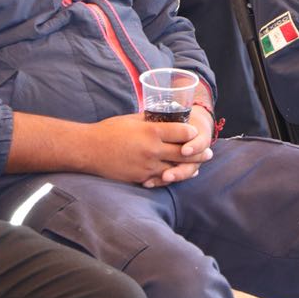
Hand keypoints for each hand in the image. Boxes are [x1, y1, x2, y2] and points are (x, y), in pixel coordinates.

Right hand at [87, 112, 211, 185]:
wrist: (89, 150)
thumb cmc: (109, 131)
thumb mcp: (132, 119)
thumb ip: (150, 120)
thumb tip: (163, 118)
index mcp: (152, 131)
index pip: (182, 132)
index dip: (192, 133)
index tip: (196, 132)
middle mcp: (153, 149)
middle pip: (184, 153)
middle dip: (199, 154)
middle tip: (209, 154)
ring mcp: (147, 166)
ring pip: (175, 169)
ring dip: (188, 169)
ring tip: (197, 168)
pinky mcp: (140, 177)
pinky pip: (160, 179)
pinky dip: (170, 177)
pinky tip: (176, 176)